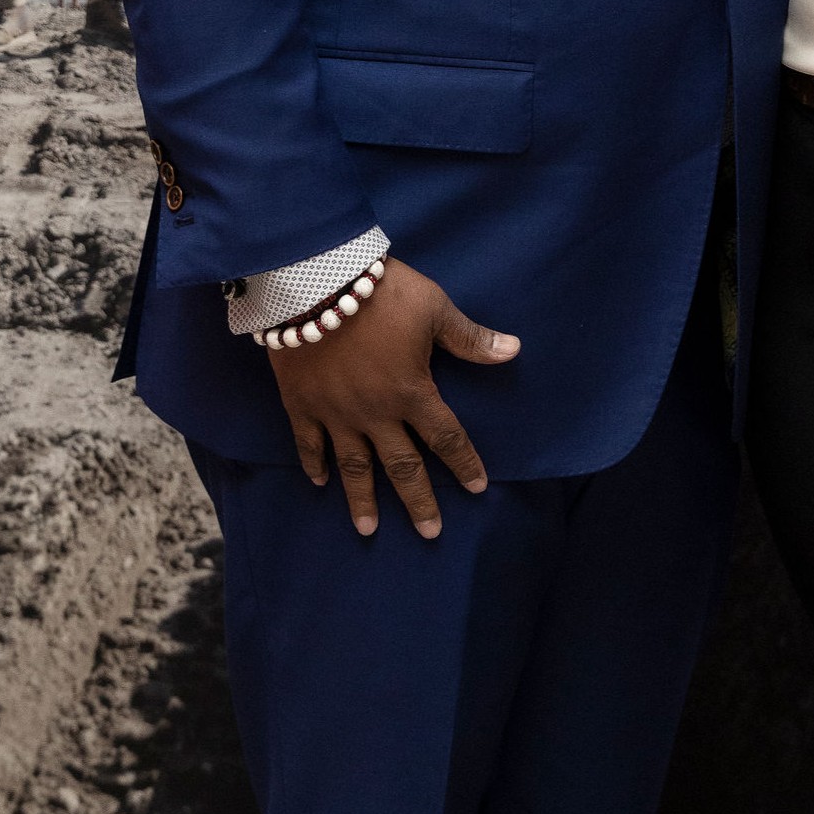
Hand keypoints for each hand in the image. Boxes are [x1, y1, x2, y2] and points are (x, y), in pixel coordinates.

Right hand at [265, 258, 518, 540]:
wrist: (314, 280)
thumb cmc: (382, 292)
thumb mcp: (433, 308)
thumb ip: (469, 338)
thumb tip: (513, 350)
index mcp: (412, 393)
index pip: (446, 438)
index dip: (463, 463)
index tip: (477, 488)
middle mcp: (376, 414)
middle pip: (402, 466)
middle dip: (418, 500)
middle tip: (429, 532)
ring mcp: (336, 413)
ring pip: (353, 466)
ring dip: (362, 498)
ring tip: (368, 530)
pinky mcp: (301, 403)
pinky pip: (308, 442)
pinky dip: (314, 463)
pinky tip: (319, 482)